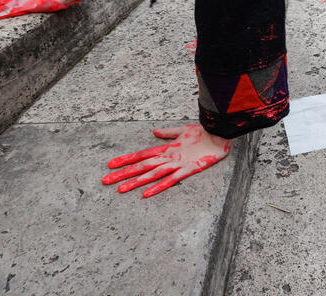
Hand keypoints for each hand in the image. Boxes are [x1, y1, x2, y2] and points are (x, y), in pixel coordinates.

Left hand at [101, 124, 230, 197]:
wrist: (219, 133)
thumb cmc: (203, 132)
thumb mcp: (183, 130)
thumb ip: (168, 133)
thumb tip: (155, 132)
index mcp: (167, 148)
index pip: (142, 154)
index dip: (126, 159)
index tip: (110, 164)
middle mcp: (168, 156)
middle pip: (142, 166)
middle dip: (123, 173)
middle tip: (105, 180)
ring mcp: (177, 163)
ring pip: (152, 174)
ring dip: (135, 182)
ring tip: (120, 189)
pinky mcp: (188, 170)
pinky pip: (171, 180)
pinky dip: (158, 187)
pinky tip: (146, 194)